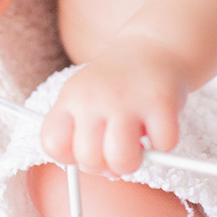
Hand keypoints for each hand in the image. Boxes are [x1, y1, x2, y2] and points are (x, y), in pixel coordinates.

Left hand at [40, 37, 189, 175]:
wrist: (156, 46)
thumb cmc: (117, 85)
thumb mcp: (85, 99)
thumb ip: (82, 136)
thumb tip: (105, 171)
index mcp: (71, 98)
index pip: (52, 144)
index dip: (70, 157)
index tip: (86, 146)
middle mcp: (94, 97)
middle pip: (88, 159)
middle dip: (106, 165)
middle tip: (117, 148)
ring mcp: (128, 99)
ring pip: (122, 159)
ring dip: (133, 162)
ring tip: (137, 145)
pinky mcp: (161, 101)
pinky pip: (162, 147)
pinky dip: (164, 145)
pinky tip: (158, 127)